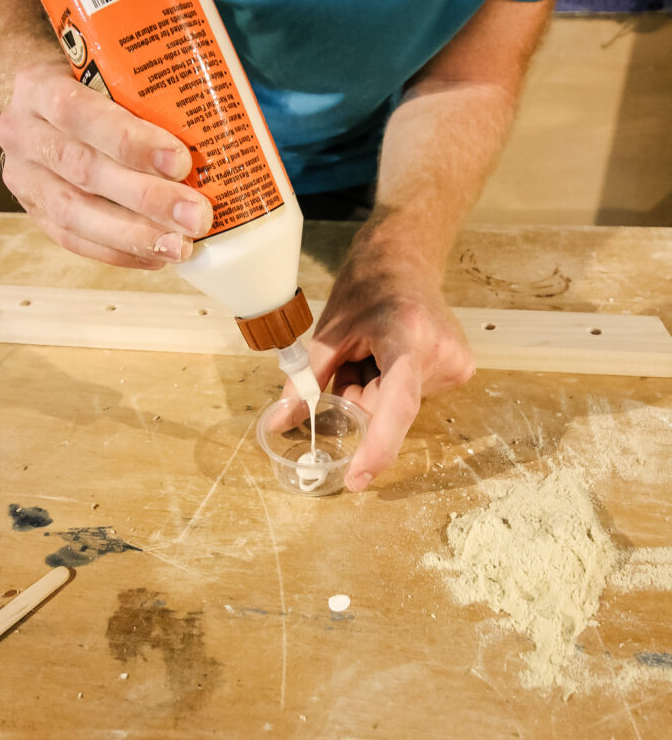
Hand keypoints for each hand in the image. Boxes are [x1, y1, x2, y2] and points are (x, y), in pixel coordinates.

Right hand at [0, 60, 212, 267]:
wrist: (44, 108)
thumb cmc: (91, 88)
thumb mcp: (108, 72)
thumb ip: (145, 92)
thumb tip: (216, 124)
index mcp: (39, 87)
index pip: (77, 112)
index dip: (128, 140)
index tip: (179, 161)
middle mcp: (23, 133)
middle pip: (82, 169)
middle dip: (146, 197)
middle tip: (195, 215)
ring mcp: (25, 177)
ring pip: (75, 214)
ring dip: (134, 235)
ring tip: (181, 246)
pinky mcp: (35, 213)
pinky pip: (74, 240)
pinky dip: (119, 252)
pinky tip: (157, 256)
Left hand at [307, 222, 475, 490]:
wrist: (405, 260)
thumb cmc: (366, 290)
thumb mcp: (328, 334)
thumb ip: (304, 384)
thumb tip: (277, 424)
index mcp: (408, 336)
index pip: (398, 403)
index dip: (378, 446)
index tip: (357, 479)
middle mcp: (442, 354)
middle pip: (388, 408)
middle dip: (360, 400)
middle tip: (353, 362)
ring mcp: (457, 364)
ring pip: (397, 407)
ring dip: (376, 392)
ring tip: (375, 351)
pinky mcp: (461, 370)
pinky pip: (412, 398)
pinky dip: (391, 387)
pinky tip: (391, 356)